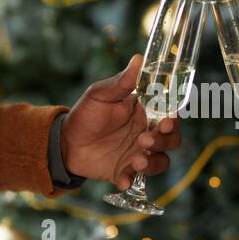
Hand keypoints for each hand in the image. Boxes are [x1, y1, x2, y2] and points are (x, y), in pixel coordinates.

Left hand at [60, 54, 181, 189]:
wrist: (64, 142)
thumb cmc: (86, 114)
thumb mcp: (100, 95)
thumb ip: (121, 82)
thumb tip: (138, 60)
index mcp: (145, 113)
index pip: (170, 115)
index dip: (174, 118)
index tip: (166, 120)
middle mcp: (146, 133)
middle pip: (172, 139)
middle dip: (164, 141)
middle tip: (145, 139)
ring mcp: (138, 153)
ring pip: (162, 161)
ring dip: (153, 162)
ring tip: (136, 160)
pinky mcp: (126, 171)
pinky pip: (138, 180)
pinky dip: (132, 180)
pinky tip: (122, 179)